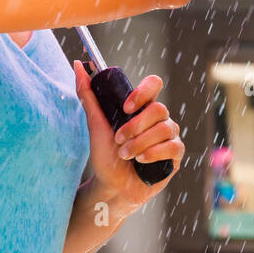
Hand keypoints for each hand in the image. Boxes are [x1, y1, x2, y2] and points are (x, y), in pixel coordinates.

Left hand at [72, 60, 183, 217]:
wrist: (111, 186)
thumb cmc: (105, 156)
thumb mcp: (94, 124)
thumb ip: (87, 95)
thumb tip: (78, 66)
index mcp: (142, 108)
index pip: (154, 85)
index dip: (143, 92)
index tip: (126, 107)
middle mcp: (159, 119)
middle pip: (158, 109)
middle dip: (135, 126)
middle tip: (119, 141)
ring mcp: (170, 136)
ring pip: (164, 128)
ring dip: (140, 143)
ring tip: (125, 155)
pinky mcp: (175, 155)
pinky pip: (173, 146)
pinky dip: (154, 153)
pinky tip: (140, 160)